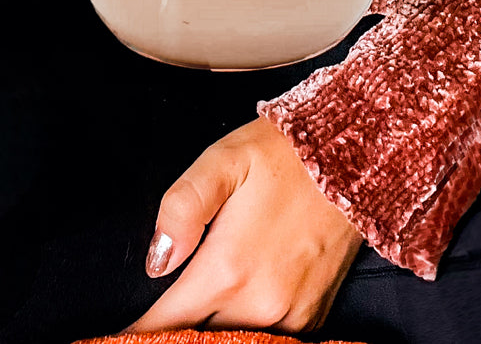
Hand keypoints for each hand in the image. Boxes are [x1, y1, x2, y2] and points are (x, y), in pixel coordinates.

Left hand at [127, 117, 362, 333]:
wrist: (356, 154)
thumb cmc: (284, 153)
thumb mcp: (224, 159)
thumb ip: (183, 206)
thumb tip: (157, 259)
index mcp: (228, 269)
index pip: (166, 325)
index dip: (140, 329)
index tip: (125, 330)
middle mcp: (260, 303)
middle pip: (200, 338)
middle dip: (178, 327)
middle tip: (166, 309)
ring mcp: (291, 314)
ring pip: (236, 339)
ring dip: (215, 326)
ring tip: (202, 301)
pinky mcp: (313, 314)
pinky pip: (270, 336)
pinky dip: (250, 326)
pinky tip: (240, 301)